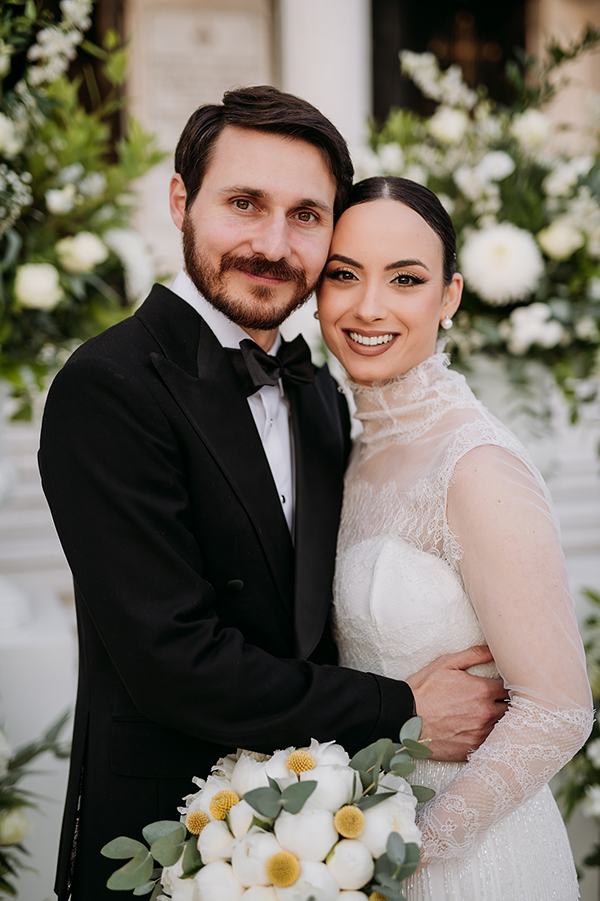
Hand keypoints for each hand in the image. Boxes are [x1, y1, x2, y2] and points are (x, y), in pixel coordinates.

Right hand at [406, 645, 507, 761]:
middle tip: (506, 699)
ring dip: (504, 721)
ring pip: (506, 728)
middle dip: (512, 703)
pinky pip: (493, 743)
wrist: (405, 717)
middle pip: (514, 709)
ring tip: (497, 715)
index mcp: (483, 691)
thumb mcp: (446, 664)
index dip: (513, 684)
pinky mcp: (473, 749)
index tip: (510, 683)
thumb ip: (474, 655)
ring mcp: (481, 733)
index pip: (513, 687)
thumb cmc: (424, 690)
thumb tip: (494, 649)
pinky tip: (486, 730)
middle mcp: (486, 713)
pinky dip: (494, 737)